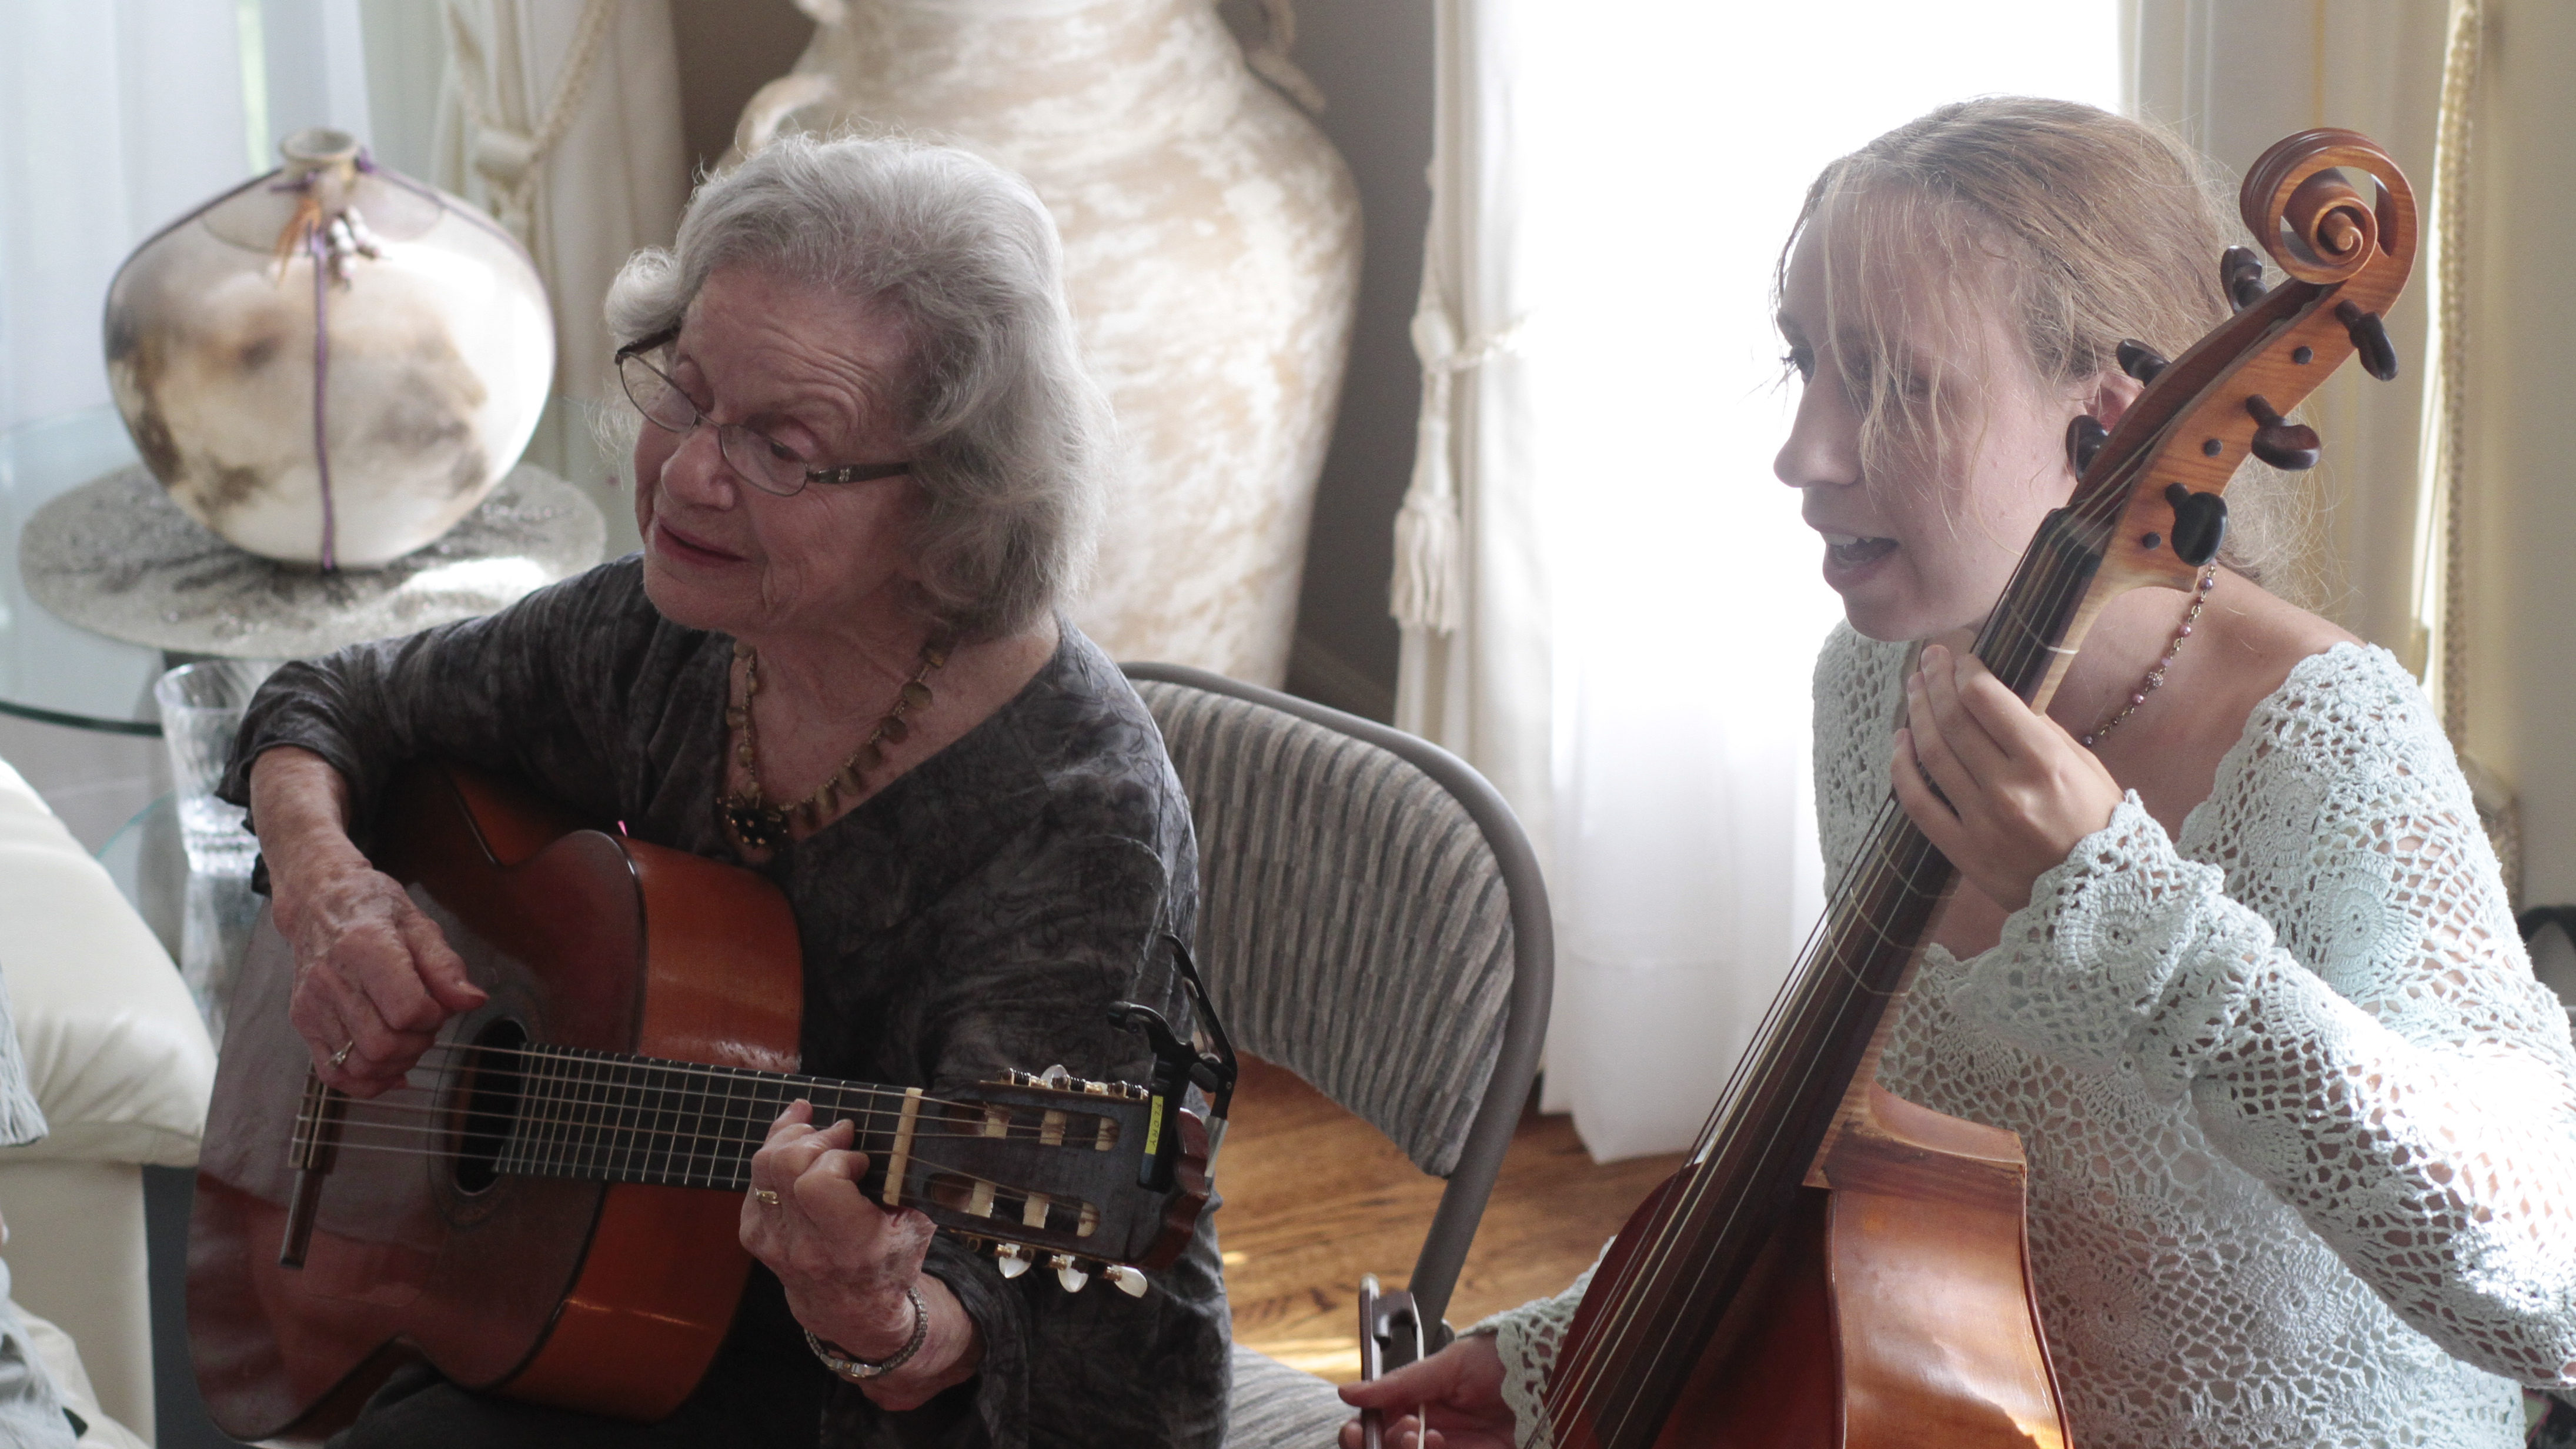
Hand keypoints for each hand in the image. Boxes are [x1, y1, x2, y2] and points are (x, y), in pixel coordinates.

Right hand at [278, 856, 484, 1097]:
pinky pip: (334, 1073)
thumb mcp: (420, 925)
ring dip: (396, 1063)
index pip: (408, 1011)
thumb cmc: (374, 910)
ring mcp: (313, 1004)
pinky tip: (388, 1067)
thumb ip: (446, 967)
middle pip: (383, 1045)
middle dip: (418, 1043)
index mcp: (365, 948)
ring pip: (360, 1065)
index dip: (434, 1016)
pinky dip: (367, 1081)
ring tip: (406, 1037)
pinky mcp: (303, 1021)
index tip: (438, 1004)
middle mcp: (331, 979)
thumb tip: (472, 1001)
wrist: (320, 904)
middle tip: (425, 1023)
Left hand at [743, 1100, 980, 1407]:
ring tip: (817, 1129)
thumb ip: (905, 1184)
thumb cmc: (889, 1263)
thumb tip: (899, 1131)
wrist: (850, 1310)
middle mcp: (804, 1245)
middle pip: (785, 1165)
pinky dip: (776, 1154)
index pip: (818, 1184)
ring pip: (764, 1165)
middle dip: (815, 1137)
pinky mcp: (755, 1236)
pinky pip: (755, 1179)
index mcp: (848, 1245)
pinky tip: (799, 1143)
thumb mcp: (915, 1228)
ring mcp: (773, 1242)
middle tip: (841, 1133)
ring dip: (791, 1137)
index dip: (838, 1159)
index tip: (860, 1161)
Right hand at [1338, 1333, 1514, 1448]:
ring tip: (1419, 1436)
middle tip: (1403, 1432)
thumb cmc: (1505, 1358)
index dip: (1360, 1433)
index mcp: (1417, 1403)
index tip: (1356, 1430)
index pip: (1376, 1426)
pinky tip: (1442, 1444)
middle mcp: (1430, 1432)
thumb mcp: (1450, 1364)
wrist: (1555, 1372)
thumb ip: (1400, 1384)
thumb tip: (1349, 1392)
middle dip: (1383, 1446)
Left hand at [1892, 642, 2122, 911]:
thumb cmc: (2100, 823)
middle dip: (1937, 681)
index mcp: (2045, 762)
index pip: (1985, 699)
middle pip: (1953, 720)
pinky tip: (1901, 741)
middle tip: (1930, 659)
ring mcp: (1982, 822)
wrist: (2103, 897)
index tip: (1962, 657)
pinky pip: (1918, 804)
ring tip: (1915, 688)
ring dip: (1918, 714)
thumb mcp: (2084, 767)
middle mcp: (2009, 788)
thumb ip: (2041, 731)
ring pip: (1932, 754)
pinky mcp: (1963, 850)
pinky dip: (1903, 768)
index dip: (1966, 670)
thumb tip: (2000, 697)